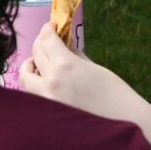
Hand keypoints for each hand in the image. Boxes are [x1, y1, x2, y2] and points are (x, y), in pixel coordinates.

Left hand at [19, 25, 150, 122]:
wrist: (125, 122)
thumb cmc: (115, 93)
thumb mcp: (93, 67)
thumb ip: (74, 55)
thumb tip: (62, 44)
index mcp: (65, 65)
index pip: (47, 40)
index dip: (47, 29)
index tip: (50, 26)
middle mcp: (51, 80)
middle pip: (35, 54)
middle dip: (39, 44)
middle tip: (45, 41)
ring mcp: (46, 99)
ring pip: (25, 76)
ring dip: (30, 66)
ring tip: (37, 64)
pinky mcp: (47, 113)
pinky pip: (32, 95)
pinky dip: (33, 85)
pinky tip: (42, 83)